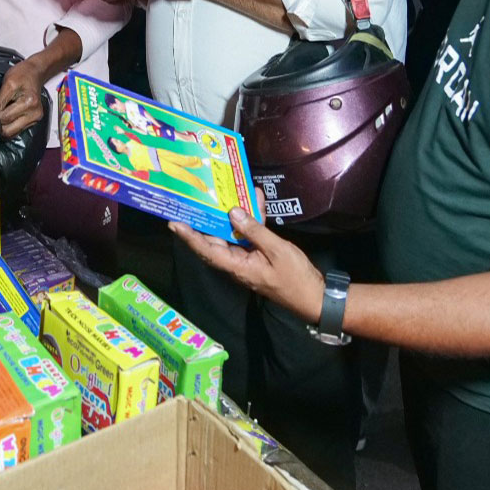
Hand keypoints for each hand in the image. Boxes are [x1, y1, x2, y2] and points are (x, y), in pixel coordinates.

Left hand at [0, 60, 45, 138]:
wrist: (35, 72)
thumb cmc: (22, 74)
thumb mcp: (8, 84)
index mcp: (29, 103)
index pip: (5, 118)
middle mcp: (34, 114)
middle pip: (9, 131)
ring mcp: (34, 119)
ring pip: (12, 133)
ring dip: (2, 127)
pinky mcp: (33, 121)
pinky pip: (16, 130)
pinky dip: (8, 126)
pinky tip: (4, 118)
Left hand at [168, 208, 324, 322]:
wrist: (315, 297)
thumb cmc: (295, 278)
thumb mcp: (276, 251)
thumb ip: (254, 230)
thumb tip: (232, 213)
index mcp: (236, 266)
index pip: (206, 250)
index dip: (189, 237)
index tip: (174, 223)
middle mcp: (237, 263)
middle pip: (214, 240)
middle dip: (205, 220)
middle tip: (193, 201)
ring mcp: (247, 260)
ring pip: (232, 235)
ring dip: (231, 215)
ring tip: (224, 193)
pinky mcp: (258, 256)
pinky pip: (248, 236)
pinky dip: (251, 220)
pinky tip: (255, 200)